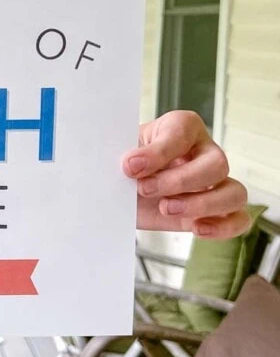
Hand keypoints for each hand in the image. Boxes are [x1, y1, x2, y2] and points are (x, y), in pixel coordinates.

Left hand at [123, 111, 248, 238]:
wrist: (118, 191)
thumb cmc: (123, 165)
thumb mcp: (119, 153)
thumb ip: (127, 155)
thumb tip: (131, 164)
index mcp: (180, 128)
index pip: (183, 131)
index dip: (158, 151)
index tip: (130, 166)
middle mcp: (204, 152)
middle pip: (216, 164)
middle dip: (179, 181)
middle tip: (145, 189)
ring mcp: (214, 183)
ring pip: (234, 192)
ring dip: (202, 204)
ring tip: (166, 209)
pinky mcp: (214, 211)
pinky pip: (238, 218)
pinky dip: (223, 226)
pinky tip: (196, 228)